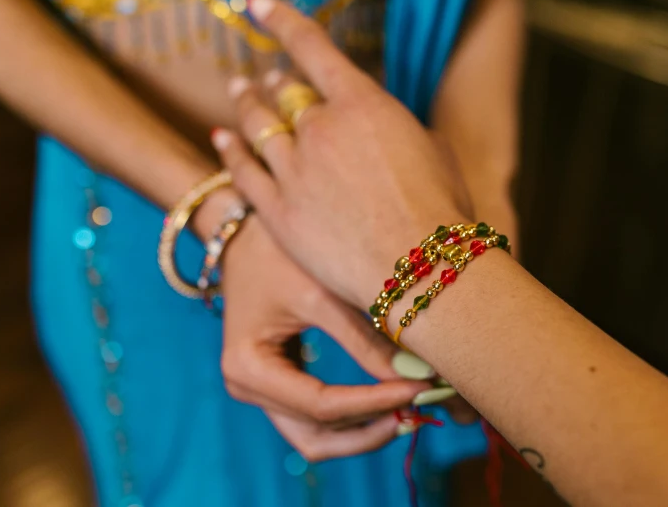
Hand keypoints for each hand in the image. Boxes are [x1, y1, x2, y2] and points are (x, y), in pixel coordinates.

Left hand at [213, 0, 466, 309]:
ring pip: (257, 126)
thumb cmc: (440, 212)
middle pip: (284, 94)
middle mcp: (319, 128)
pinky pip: (243, 172)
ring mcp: (293, 170)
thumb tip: (379, 128)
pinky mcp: (277, 211)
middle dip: (275, 81)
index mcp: (362, 104)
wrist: (419, 270)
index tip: (258, 5)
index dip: (281, 21)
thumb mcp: (432, 151)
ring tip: (237, 92)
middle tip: (265, 78)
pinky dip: (230, 151)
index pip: (311, 49)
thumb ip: (396, 129)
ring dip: (246, 105)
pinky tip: (221, 138)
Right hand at [220, 217, 429, 460]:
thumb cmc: (279, 251)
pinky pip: (317, 417)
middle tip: (421, 410)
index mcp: (248, 367)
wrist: (247, 231)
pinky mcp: (277, 383)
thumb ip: (367, 340)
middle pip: (317, 435)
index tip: (422, 390)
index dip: (375, 403)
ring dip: (364, 430)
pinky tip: (392, 398)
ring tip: (412, 410)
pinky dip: (354, 414)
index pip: (322, 405)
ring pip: (318, 436)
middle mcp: (246, 387)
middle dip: (371, 429)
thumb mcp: (323, 292)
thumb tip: (420, 378)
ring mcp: (259, 390)